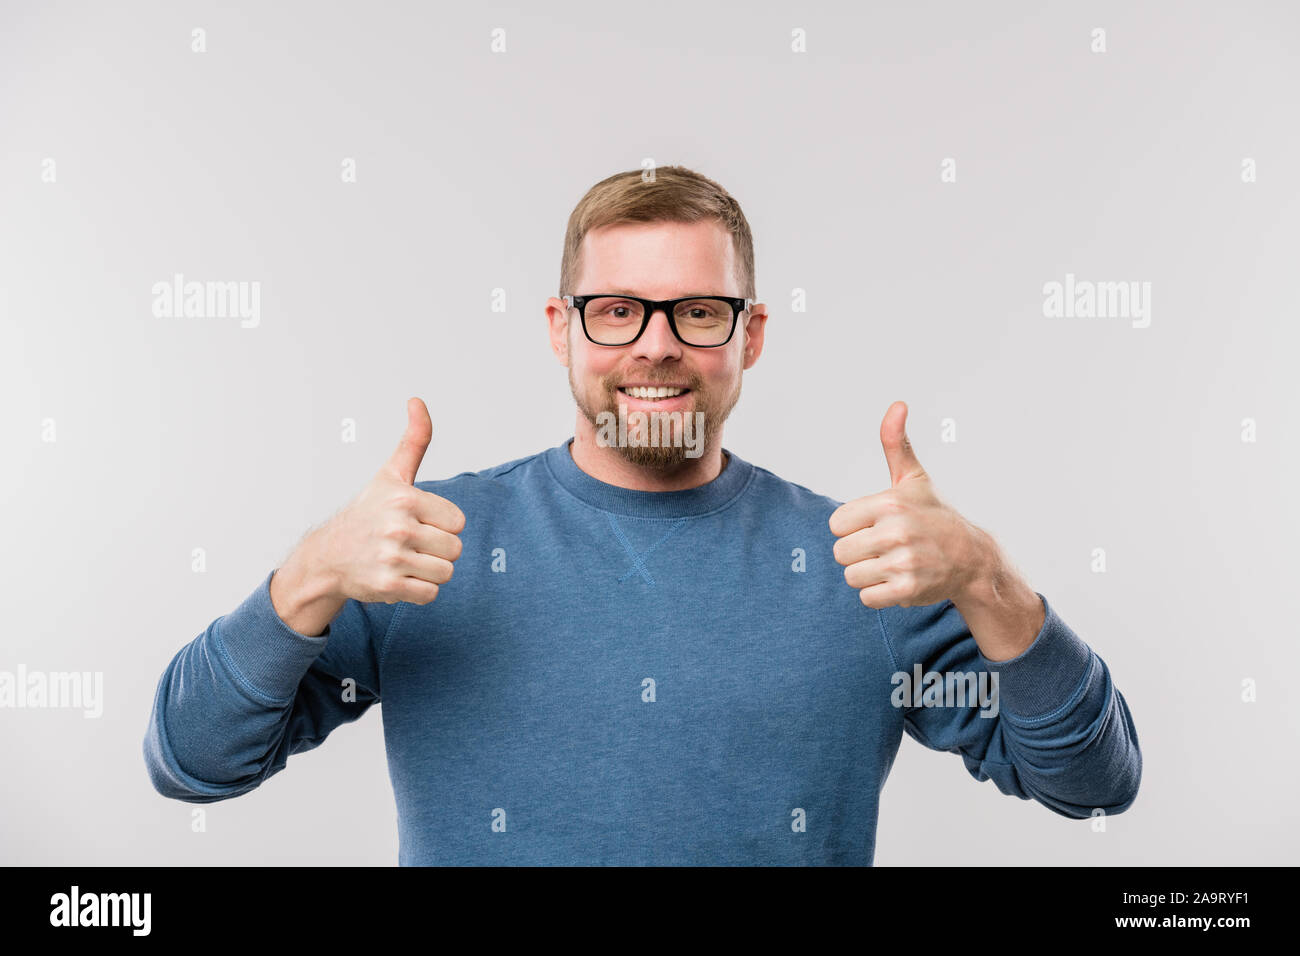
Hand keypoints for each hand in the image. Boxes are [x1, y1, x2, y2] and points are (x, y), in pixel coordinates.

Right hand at [315, 397, 465, 604]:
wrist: (328, 555)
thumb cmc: (367, 513)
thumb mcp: (391, 475)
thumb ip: (414, 440)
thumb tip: (417, 401)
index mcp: (405, 498)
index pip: (458, 522)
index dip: (441, 525)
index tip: (416, 522)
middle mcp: (398, 527)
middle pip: (454, 549)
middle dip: (437, 550)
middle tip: (409, 544)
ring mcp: (392, 558)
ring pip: (445, 573)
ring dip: (428, 572)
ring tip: (404, 561)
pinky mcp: (388, 586)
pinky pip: (430, 595)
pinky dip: (418, 591)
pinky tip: (397, 578)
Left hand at [829, 401, 985, 609]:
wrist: (970, 558)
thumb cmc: (933, 515)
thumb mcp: (913, 479)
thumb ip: (896, 444)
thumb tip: (897, 405)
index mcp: (889, 503)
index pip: (836, 524)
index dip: (852, 527)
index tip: (875, 526)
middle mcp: (896, 531)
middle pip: (840, 553)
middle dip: (858, 553)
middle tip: (885, 548)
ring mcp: (902, 562)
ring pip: (851, 576)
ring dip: (868, 575)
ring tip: (892, 564)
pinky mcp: (907, 590)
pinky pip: (867, 598)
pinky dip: (879, 594)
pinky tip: (899, 581)